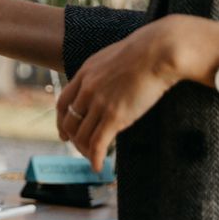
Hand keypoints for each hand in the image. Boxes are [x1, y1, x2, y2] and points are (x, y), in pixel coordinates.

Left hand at [56, 14, 218, 169]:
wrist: (157, 52)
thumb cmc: (144, 52)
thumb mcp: (113, 58)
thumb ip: (104, 73)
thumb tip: (109, 81)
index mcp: (85, 73)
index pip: (63, 102)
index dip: (61, 120)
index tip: (64, 131)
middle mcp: (87, 89)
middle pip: (70, 121)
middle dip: (73, 138)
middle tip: (80, 147)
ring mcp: (99, 103)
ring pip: (82, 135)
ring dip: (84, 150)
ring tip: (92, 157)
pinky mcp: (114, 116)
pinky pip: (98, 144)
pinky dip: (95, 158)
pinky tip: (98, 167)